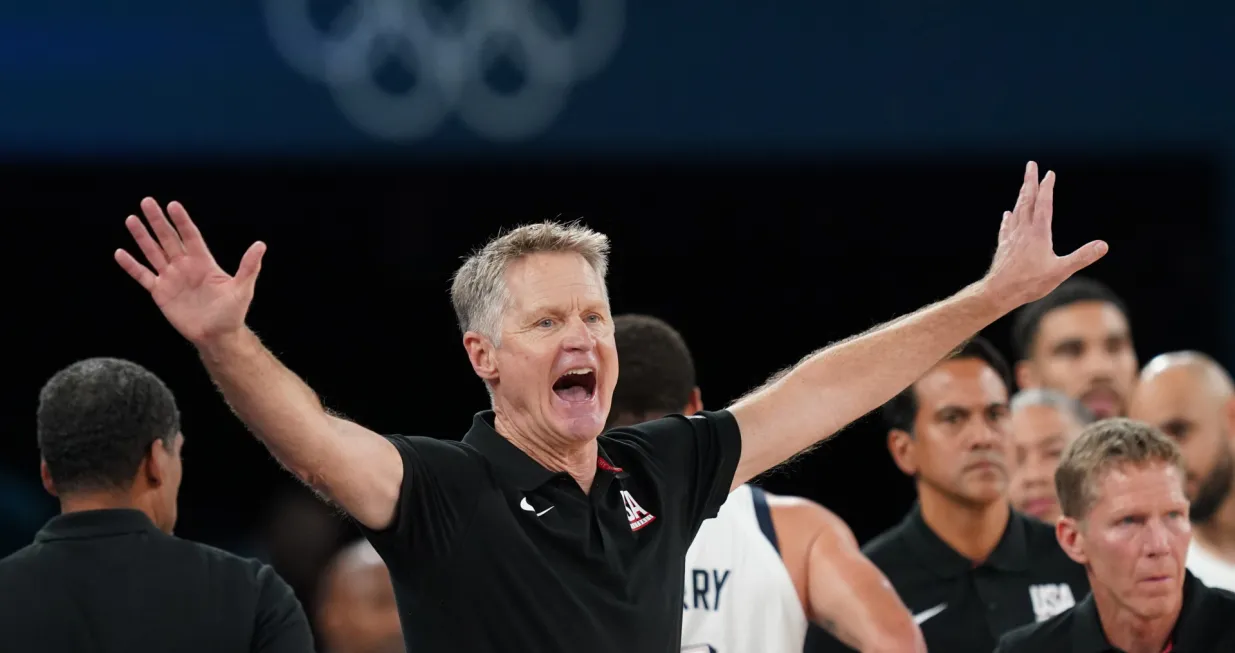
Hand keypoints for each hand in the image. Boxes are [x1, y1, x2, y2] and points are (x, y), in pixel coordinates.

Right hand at [115, 198, 266, 345]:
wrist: (216, 335)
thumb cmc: (232, 312)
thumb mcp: (242, 289)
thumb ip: (249, 267)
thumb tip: (261, 244)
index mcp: (203, 262)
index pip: (191, 236)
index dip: (182, 221)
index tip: (173, 205)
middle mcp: (185, 266)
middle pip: (169, 239)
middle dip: (158, 221)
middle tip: (147, 202)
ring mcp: (171, 278)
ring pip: (153, 253)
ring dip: (142, 237)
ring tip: (131, 219)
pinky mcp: (161, 292)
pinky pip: (143, 276)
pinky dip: (131, 266)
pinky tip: (120, 253)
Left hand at [980, 161, 1107, 312]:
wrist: (998, 292)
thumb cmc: (1029, 283)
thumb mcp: (1060, 271)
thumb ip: (1082, 257)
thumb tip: (1103, 245)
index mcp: (1038, 233)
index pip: (1044, 204)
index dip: (1047, 188)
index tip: (1049, 173)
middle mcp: (1023, 231)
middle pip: (1027, 200)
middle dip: (1029, 181)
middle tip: (1030, 165)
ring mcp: (1011, 238)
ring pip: (1017, 211)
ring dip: (1021, 196)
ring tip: (1023, 185)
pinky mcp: (1004, 247)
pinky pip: (1007, 227)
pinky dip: (1009, 218)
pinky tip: (1008, 214)